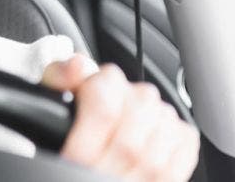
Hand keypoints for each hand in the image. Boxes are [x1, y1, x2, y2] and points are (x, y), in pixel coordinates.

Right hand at [41, 56, 199, 180]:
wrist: (79, 175)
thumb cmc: (63, 140)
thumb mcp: (47, 106)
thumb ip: (57, 79)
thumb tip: (79, 65)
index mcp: (75, 156)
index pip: (102, 103)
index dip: (101, 79)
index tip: (92, 83)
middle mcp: (109, 173)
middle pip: (140, 109)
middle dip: (128, 91)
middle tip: (111, 98)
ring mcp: (142, 179)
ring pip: (165, 124)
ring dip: (150, 109)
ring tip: (131, 115)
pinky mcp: (167, 181)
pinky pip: (187, 142)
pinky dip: (174, 128)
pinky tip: (153, 130)